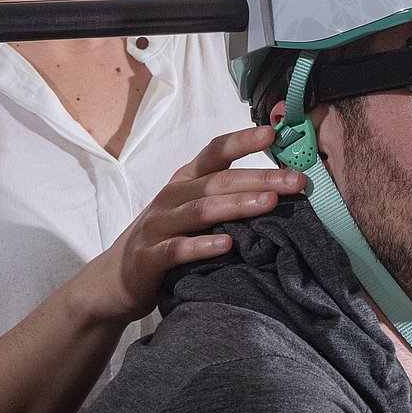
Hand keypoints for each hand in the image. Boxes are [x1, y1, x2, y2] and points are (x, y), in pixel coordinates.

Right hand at [75, 126, 304, 323]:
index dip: (242, 141)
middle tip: (295, 180)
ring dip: (237, 205)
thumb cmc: (167, 238)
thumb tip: (279, 186)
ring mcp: (158, 226)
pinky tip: (227, 246)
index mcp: (185, 181)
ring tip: (268, 203)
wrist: (116, 279)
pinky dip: (202, 246)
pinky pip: (177, 249)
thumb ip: (225, 194)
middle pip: (218, 182)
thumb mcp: (192, 209)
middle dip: (259, 178)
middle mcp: (171, 197)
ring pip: (201, 211)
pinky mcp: (149, 257)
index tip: (272, 133)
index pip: (215, 152)